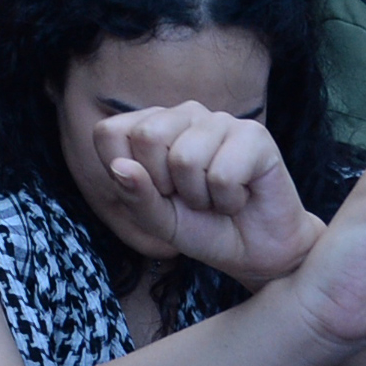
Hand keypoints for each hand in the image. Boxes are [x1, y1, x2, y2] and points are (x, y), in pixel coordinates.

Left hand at [90, 102, 319, 284]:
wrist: (257, 251)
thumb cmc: (203, 229)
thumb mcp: (158, 221)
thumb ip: (135, 196)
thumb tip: (121, 166)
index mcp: (152, 127)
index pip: (109, 132)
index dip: (127, 174)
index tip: (154, 193)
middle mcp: (183, 115)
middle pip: (146, 136)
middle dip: (164, 185)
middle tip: (189, 197)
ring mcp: (219, 120)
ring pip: (185, 158)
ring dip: (200, 196)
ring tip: (215, 198)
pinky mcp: (254, 134)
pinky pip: (222, 174)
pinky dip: (227, 201)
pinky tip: (239, 197)